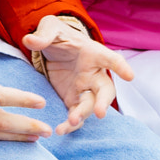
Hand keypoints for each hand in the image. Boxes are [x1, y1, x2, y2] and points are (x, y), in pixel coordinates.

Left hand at [23, 14, 134, 133]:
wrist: (54, 47)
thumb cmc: (58, 35)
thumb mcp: (50, 28)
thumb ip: (43, 35)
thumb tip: (29, 40)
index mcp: (93, 53)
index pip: (110, 59)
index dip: (121, 67)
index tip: (130, 77)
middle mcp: (94, 73)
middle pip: (106, 90)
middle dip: (103, 102)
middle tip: (99, 113)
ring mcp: (85, 89)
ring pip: (90, 106)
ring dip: (83, 115)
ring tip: (71, 123)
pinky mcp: (72, 99)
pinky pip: (76, 114)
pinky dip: (70, 124)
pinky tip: (60, 131)